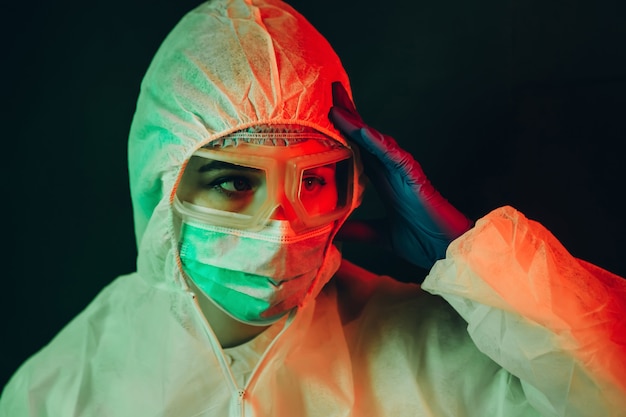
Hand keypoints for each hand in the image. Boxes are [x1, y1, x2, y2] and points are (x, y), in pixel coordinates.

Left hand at [329, 82, 472, 270]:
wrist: (449, 253)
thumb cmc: (424, 241)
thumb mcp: (380, 235)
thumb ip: (359, 231)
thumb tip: (334, 232)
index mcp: (387, 183)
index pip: (361, 151)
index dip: (346, 133)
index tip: (329, 115)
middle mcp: (394, 172)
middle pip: (367, 138)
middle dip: (350, 115)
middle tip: (332, 91)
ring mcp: (404, 172)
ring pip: (377, 141)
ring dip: (357, 122)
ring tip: (338, 105)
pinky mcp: (414, 177)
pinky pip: (393, 154)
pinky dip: (375, 141)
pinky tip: (359, 129)